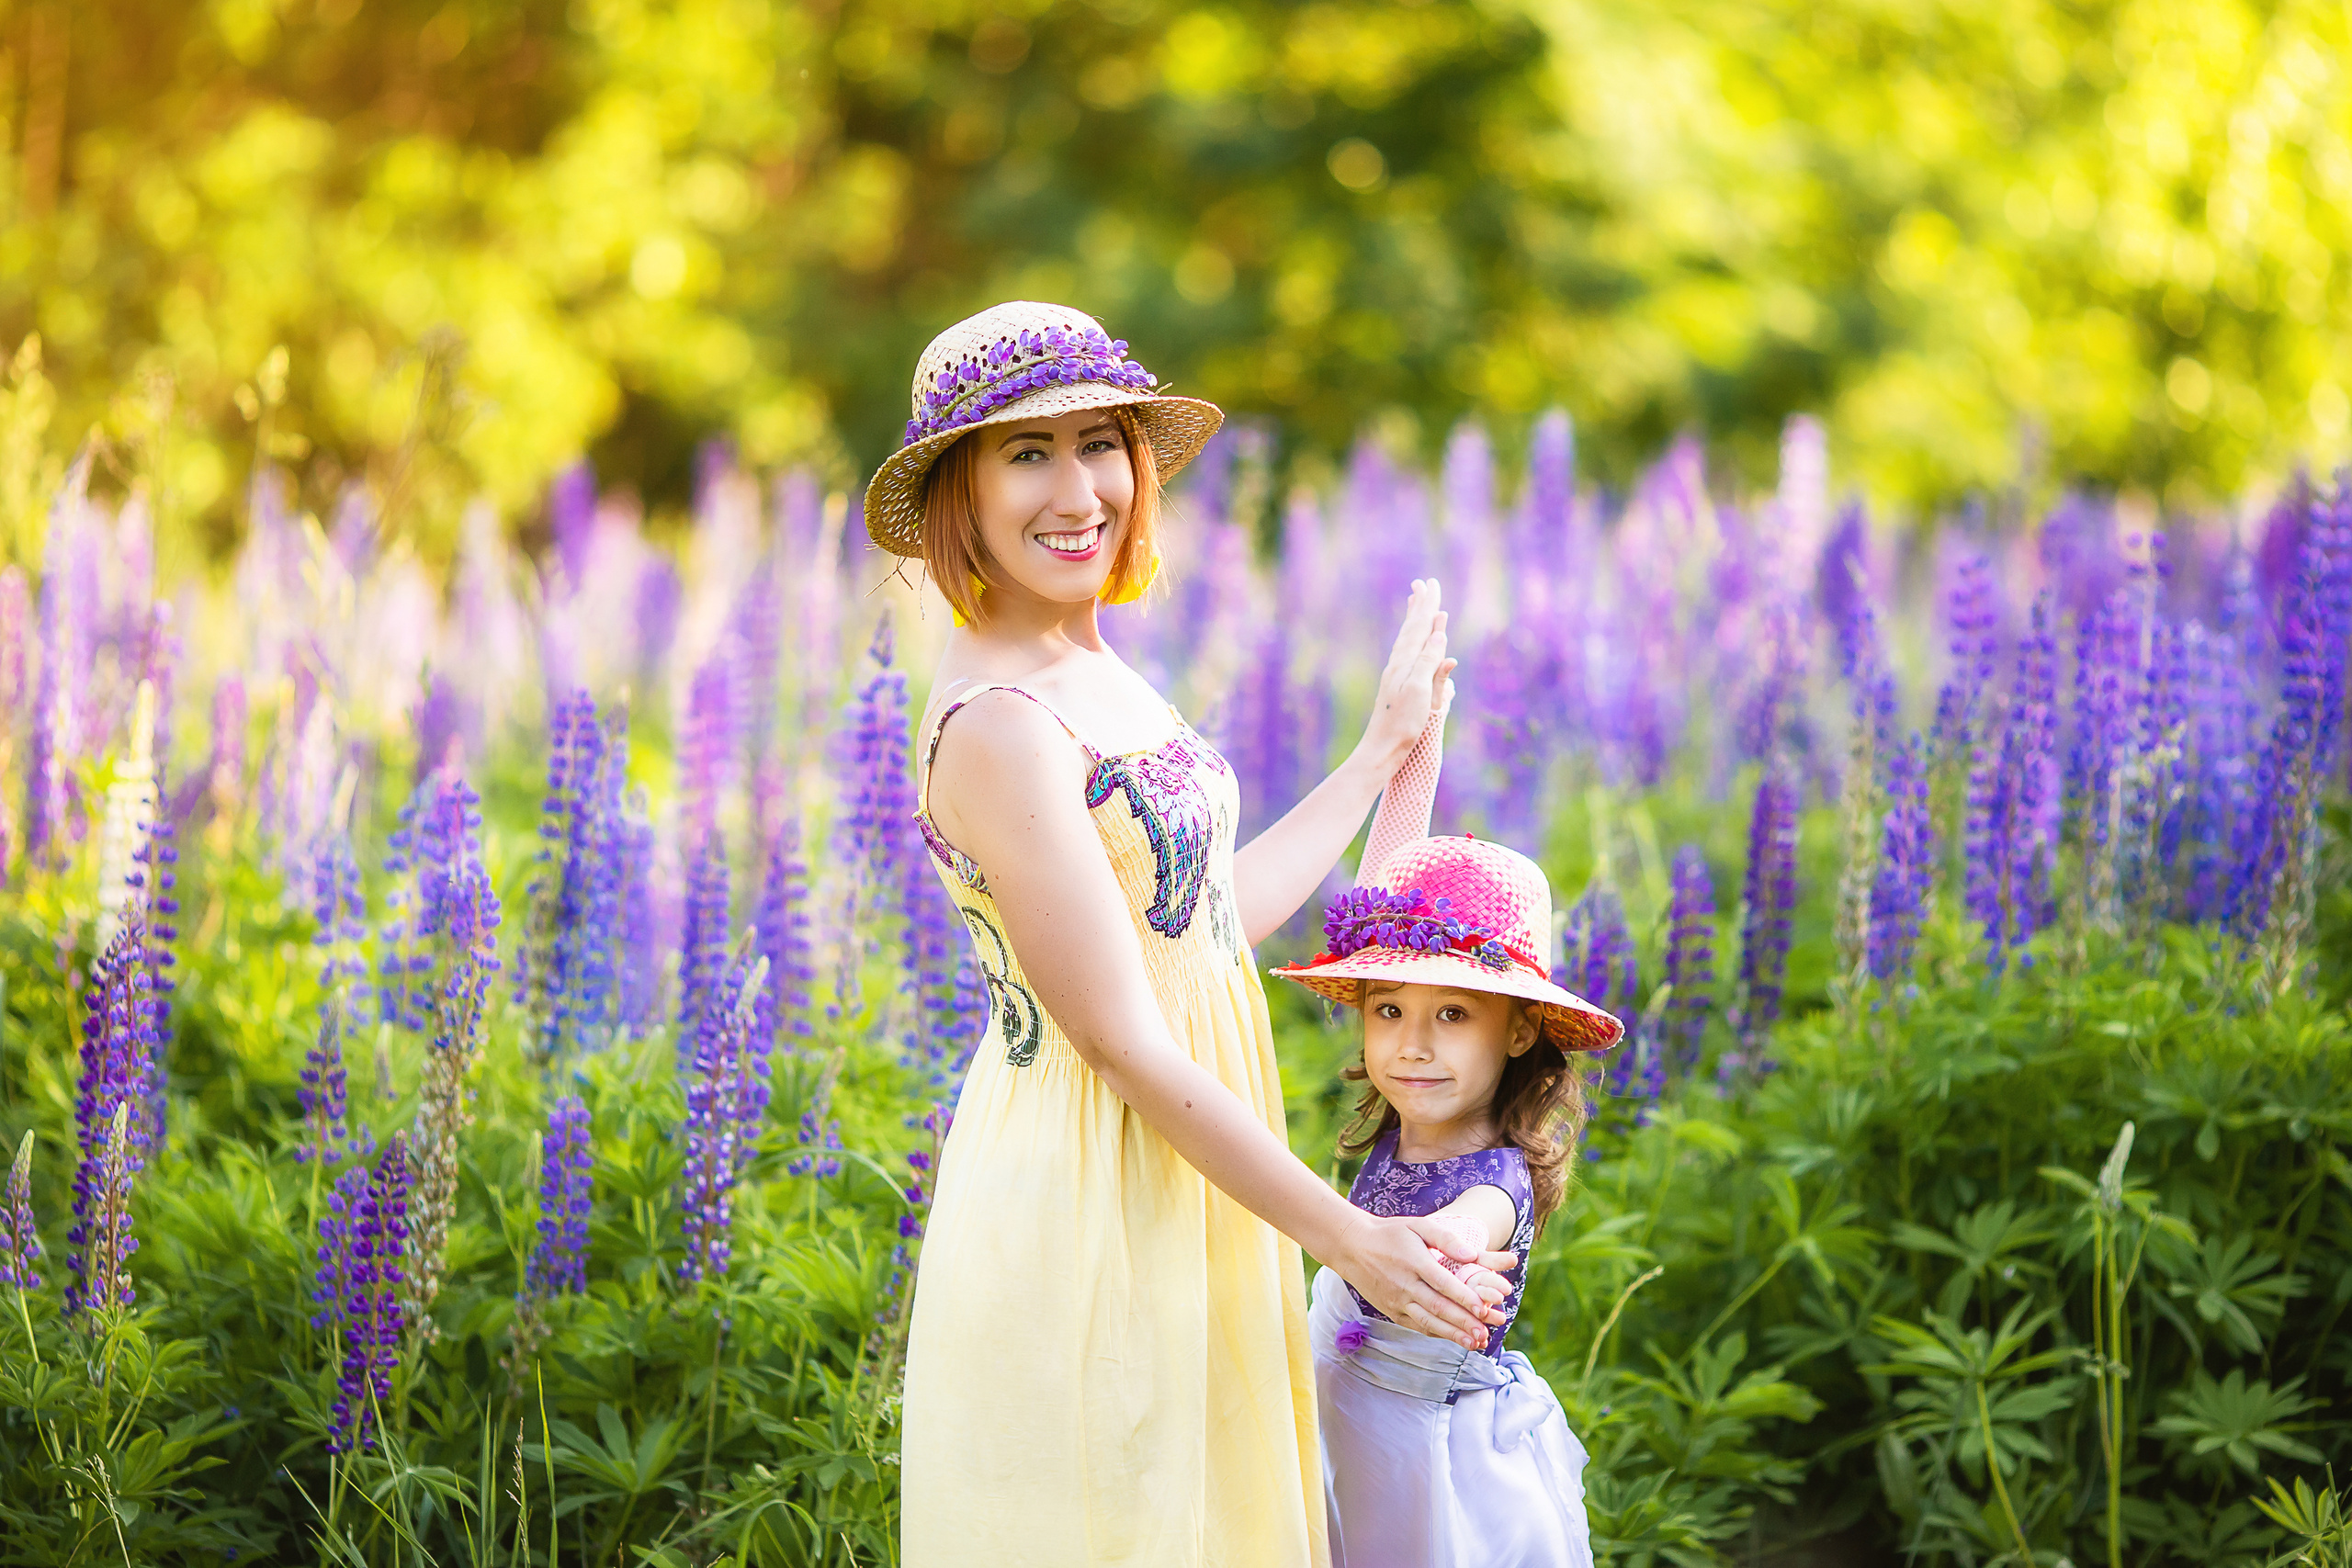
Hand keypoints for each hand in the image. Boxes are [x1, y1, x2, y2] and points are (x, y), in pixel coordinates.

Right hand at [1329, 1208, 1517, 1350]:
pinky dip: (1437, 1333)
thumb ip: (1445, 1238)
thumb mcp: (1417, 1225)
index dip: (1463, 1297)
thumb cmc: (1390, 1234)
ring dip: (1452, 1334)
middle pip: (1438, 1307)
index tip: (1484, 1308)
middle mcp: (1404, 1284)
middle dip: (1463, 1322)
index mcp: (1413, 1261)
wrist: (1353, 1247)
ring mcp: (1397, 1301)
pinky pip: (1417, 1325)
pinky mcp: (1392, 1311)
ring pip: (1428, 1321)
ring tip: (1475, 1343)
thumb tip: (1471, 1255)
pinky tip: (1455, 1339)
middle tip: (1486, 1333)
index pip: (1442, 1283)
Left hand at [1352, 579, 1456, 779]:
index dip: (1427, 606)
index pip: (1419, 627)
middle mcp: (1399, 664)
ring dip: (1413, 619)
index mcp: (1405, 662)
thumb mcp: (1420, 691)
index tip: (1432, 585)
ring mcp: (1396, 675)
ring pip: (1407, 639)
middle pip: (1411, 628)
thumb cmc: (1402, 723)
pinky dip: (1412, 640)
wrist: (1381, 748)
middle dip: (1419, 606)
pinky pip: (1406, 653)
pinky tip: (1410, 642)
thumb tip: (1438, 633)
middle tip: (1422, 583)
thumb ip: (1428, 662)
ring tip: (1414, 602)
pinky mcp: (1396, 686)